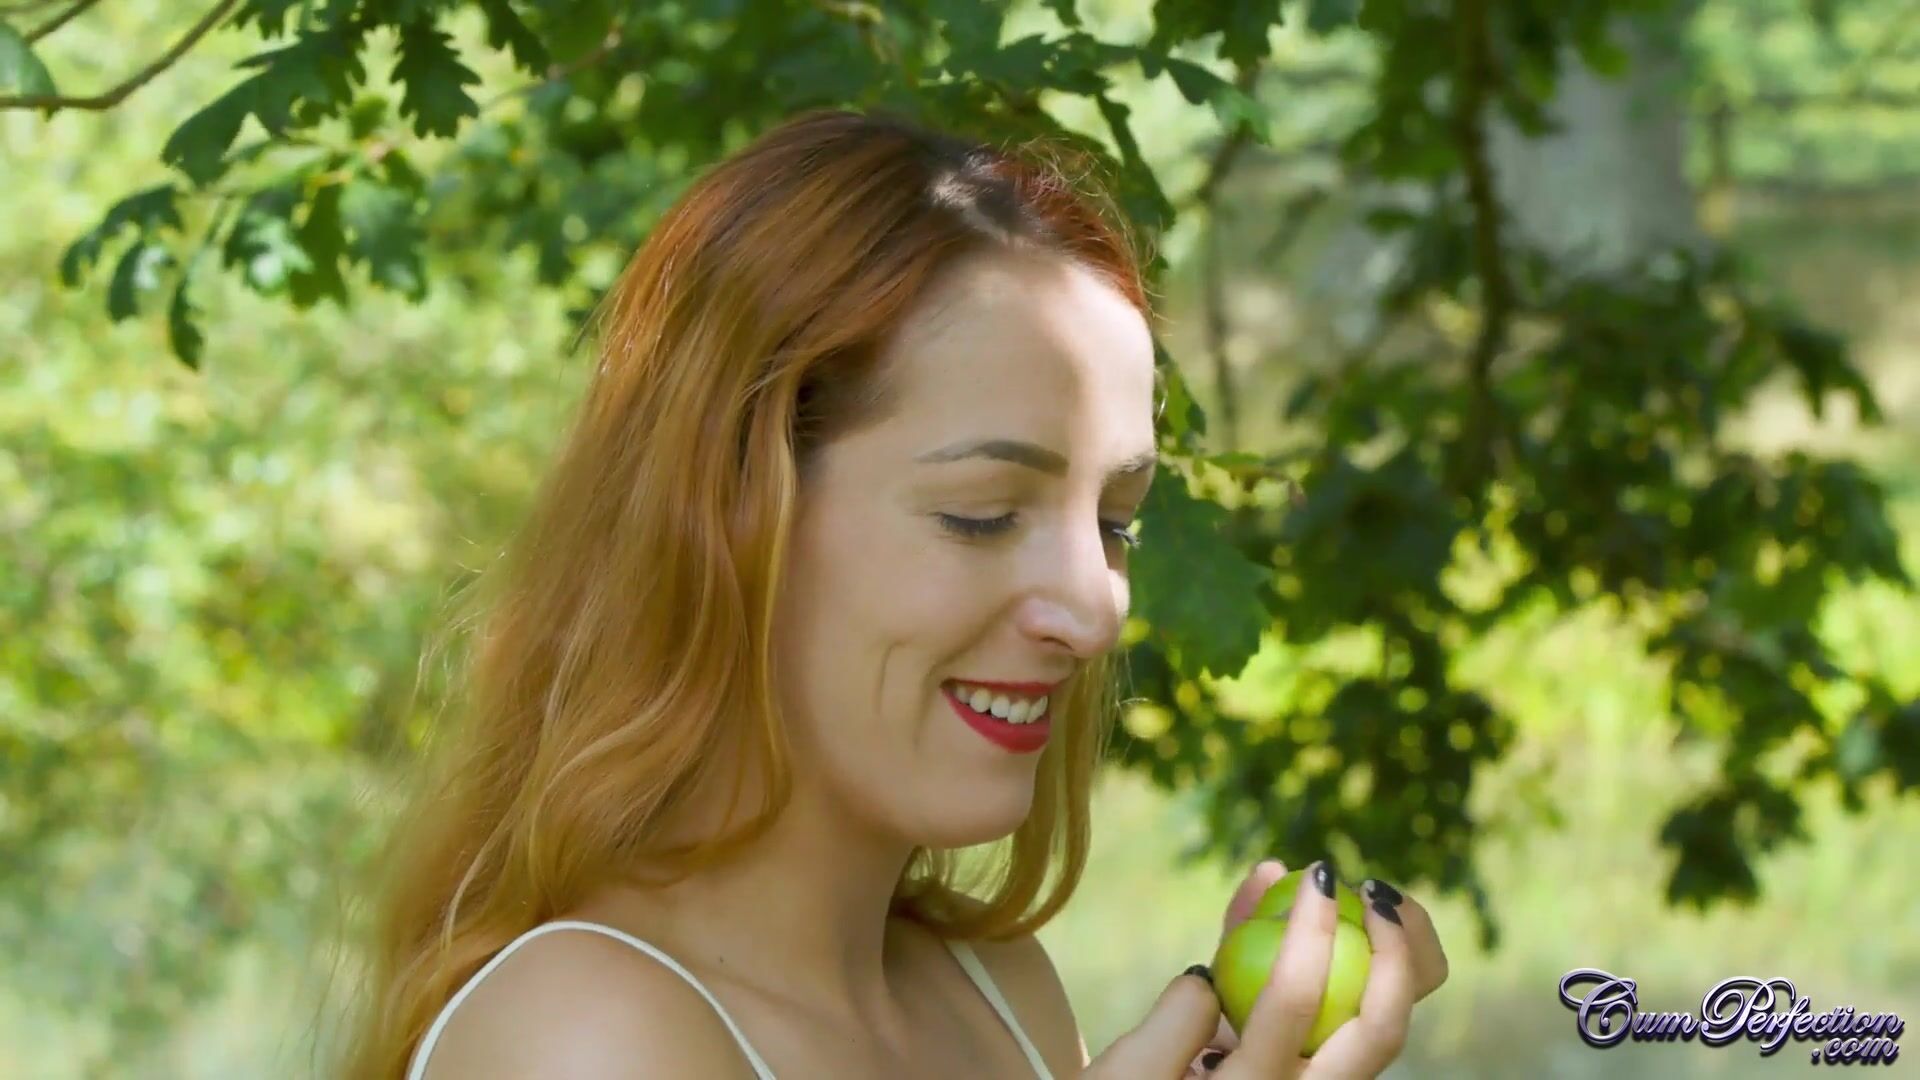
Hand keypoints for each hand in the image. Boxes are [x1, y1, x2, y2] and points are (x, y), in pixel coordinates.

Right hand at [1185, 859, 1449, 1077]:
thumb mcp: (1129, 1071)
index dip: (1310, 930)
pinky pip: (1358, 1012)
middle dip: (1396, 950)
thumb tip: (1209, 975)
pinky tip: (1341, 906)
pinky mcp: (1322, 1068)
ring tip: (1375, 895)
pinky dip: (1363, 958)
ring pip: (1391, 1027)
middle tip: (1370, 889)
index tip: (1314, 875)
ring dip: (1400, 957)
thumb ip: (1172, 1023)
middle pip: (1386, 1025)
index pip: (1295, 1001)